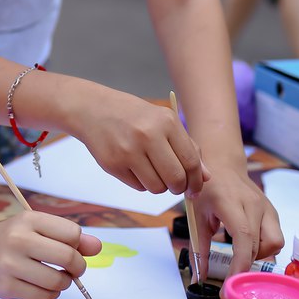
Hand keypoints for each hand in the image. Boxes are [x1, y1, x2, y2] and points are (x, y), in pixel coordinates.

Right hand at [0, 211, 101, 298]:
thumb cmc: (6, 240)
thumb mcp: (33, 228)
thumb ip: (66, 236)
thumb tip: (97, 247)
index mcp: (28, 219)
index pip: (72, 233)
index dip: (78, 244)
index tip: (71, 249)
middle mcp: (18, 239)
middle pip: (68, 256)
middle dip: (78, 267)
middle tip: (74, 270)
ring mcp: (10, 264)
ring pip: (57, 281)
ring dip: (64, 283)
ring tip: (56, 278)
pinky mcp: (6, 287)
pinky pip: (43, 297)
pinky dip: (50, 294)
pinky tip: (42, 287)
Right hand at [71, 89, 208, 196]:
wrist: (93, 109)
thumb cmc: (133, 116)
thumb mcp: (163, 122)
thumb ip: (187, 147)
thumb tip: (206, 176)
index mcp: (166, 122)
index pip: (191, 161)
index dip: (196, 181)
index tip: (195, 189)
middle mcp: (148, 135)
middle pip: (175, 179)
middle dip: (179, 188)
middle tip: (175, 185)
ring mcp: (128, 151)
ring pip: (156, 188)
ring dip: (158, 186)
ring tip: (152, 171)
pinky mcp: (112, 164)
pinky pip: (138, 187)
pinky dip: (141, 183)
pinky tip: (134, 166)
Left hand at [191, 167, 283, 279]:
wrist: (222, 165)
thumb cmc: (207, 189)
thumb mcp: (196, 217)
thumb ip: (199, 248)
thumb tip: (200, 276)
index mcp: (231, 202)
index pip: (244, 237)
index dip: (240, 264)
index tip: (231, 285)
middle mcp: (254, 204)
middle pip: (263, 245)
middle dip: (248, 265)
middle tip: (232, 276)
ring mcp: (267, 207)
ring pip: (276, 243)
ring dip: (259, 255)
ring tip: (240, 253)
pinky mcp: (273, 212)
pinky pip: (276, 237)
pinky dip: (263, 248)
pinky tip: (247, 245)